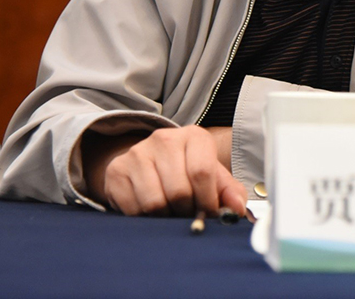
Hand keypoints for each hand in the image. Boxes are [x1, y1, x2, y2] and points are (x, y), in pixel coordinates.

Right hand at [82, 125, 246, 216]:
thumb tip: (237, 208)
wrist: (149, 163)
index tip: (208, 214)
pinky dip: (143, 218)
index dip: (207, 201)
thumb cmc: (186, 171)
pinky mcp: (117, 170)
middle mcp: (165, 138)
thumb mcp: (212, 176)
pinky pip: (132, 208)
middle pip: (178, 191)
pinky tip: (149, 209)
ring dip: (165, 217)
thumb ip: (229, 192)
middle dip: (186, 211)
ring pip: (155, 202)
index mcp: (194, 136)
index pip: (202, 172)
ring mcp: (138, 152)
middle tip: (186, 213)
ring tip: (169, 211)